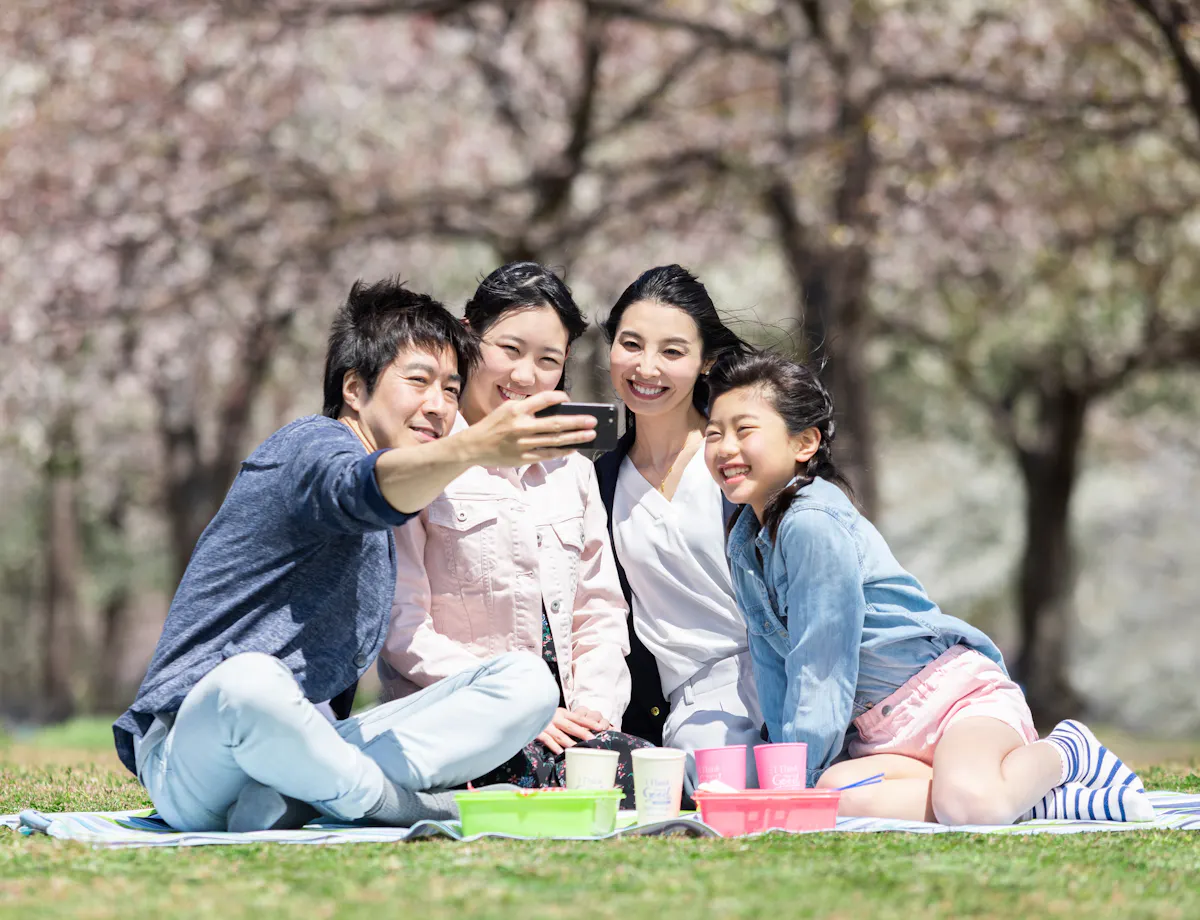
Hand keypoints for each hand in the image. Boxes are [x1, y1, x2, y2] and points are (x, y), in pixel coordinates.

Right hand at [454, 391, 595, 467]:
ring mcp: (523, 444)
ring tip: (590, 434)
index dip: (560, 397)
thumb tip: (556, 409)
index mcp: (516, 410)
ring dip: (575, 437)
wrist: (474, 446)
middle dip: (577, 422)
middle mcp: (520, 426)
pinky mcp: (523, 457)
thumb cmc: (494, 425)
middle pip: (555, 423)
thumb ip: (528, 408)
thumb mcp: (506, 409)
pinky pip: (547, 454)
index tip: (570, 399)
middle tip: (593, 420)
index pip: (544, 399)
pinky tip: (574, 448)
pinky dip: (562, 451)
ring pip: (555, 440)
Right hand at [536, 707, 606, 753]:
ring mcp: (546, 725)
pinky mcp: (537, 731)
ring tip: (579, 749)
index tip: (601, 728)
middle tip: (594, 740)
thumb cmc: (544, 716)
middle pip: (572, 727)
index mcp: (562, 713)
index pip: (579, 718)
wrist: (526, 711)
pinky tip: (560, 752)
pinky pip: (547, 739)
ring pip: (560, 735)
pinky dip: (554, 746)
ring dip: (570, 743)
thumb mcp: (557, 714)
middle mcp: (555, 718)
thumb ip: (567, 720)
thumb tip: (585, 730)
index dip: (590, 723)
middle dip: (584, 734)